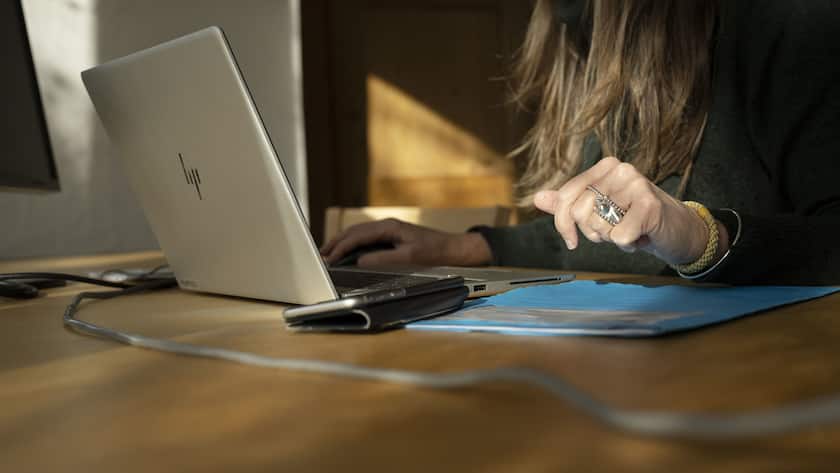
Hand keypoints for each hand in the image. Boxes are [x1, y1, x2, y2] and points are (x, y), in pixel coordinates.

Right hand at [320, 218, 492, 266]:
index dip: (341, 248)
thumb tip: (360, 261)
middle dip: (335, 243)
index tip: (328, 259)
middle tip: (320, 256)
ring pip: (358, 234)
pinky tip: (348, 253)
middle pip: (354, 231)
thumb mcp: (410, 258)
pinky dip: (353, 244)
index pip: (357, 235)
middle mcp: (387, 225)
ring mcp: (389, 230)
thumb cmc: (435, 253)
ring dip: (342, 243)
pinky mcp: (392, 237)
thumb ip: (384, 259)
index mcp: (389, 227)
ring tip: (328, 254)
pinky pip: (366, 238)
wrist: (455, 249)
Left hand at [533, 157, 727, 265]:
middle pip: (579, 213)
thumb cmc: (635, 218)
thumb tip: (538, 197)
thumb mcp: (599, 210)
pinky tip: (641, 236)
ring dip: (612, 238)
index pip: (565, 196)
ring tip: (630, 230)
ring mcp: (636, 184)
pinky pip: (618, 237)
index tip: (571, 241)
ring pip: (598, 226)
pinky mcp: (649, 205)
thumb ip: (569, 204)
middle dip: (593, 233)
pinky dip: (627, 245)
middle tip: (614, 230)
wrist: (678, 230)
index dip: (562, 224)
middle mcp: (619, 169)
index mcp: (604, 167)